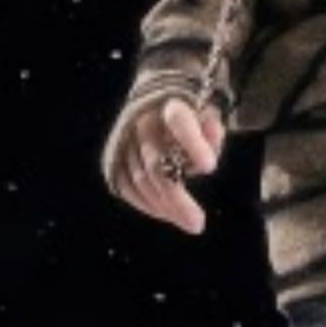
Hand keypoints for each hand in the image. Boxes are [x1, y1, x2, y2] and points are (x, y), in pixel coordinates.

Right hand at [108, 95, 225, 234]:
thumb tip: (209, 146)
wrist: (155, 103)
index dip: (193, 143)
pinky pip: (125, 186)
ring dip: (165, 207)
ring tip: (188, 222)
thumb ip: (212, 132)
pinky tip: (167, 214)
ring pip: (140, 180)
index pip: (179, 120)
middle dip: (177, 198)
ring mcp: (124, 139)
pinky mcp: (113, 157)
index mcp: (169, 104)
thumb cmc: (190, 117)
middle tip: (198, 223)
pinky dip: (146, 204)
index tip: (210, 168)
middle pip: (156, 164)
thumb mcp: (208, 117)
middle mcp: (141, 121)